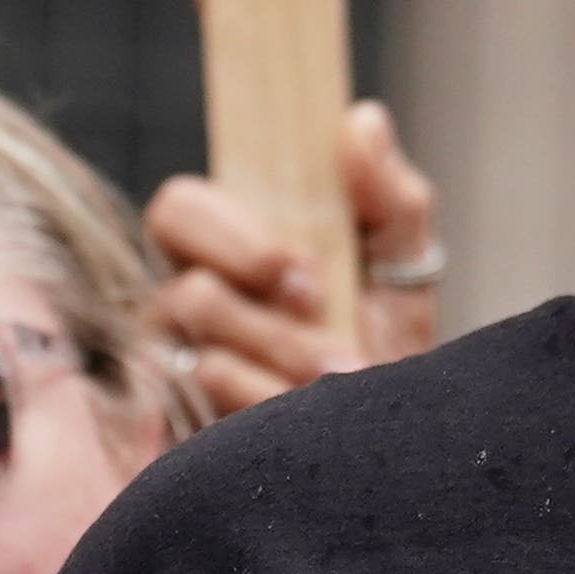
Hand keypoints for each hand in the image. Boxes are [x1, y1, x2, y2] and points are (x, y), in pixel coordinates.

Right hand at [147, 99, 443, 419]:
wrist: (389, 453)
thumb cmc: (383, 353)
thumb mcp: (403, 270)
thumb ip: (391, 197)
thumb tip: (362, 120)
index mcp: (230, 252)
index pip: (181, 205)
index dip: (234, 228)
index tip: (306, 267)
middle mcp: (185, 301)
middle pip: (173, 260)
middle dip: (254, 277)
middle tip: (316, 308)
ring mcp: (172, 362)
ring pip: (196, 325)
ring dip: (281, 348)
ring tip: (334, 377)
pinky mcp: (174, 419)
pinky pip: (205, 389)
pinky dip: (268, 399)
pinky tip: (301, 416)